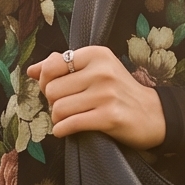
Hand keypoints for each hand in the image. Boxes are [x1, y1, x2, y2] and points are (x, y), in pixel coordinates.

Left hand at [28, 46, 165, 148]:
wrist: (153, 114)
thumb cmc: (119, 92)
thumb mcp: (96, 70)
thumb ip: (63, 66)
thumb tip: (32, 70)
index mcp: (97, 55)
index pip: (52, 66)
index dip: (46, 82)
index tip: (56, 90)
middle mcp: (102, 71)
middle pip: (52, 90)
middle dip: (53, 103)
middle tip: (66, 107)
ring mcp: (106, 94)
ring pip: (58, 108)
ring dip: (58, 119)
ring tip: (69, 119)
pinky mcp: (109, 117)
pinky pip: (70, 124)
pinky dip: (62, 130)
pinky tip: (66, 130)